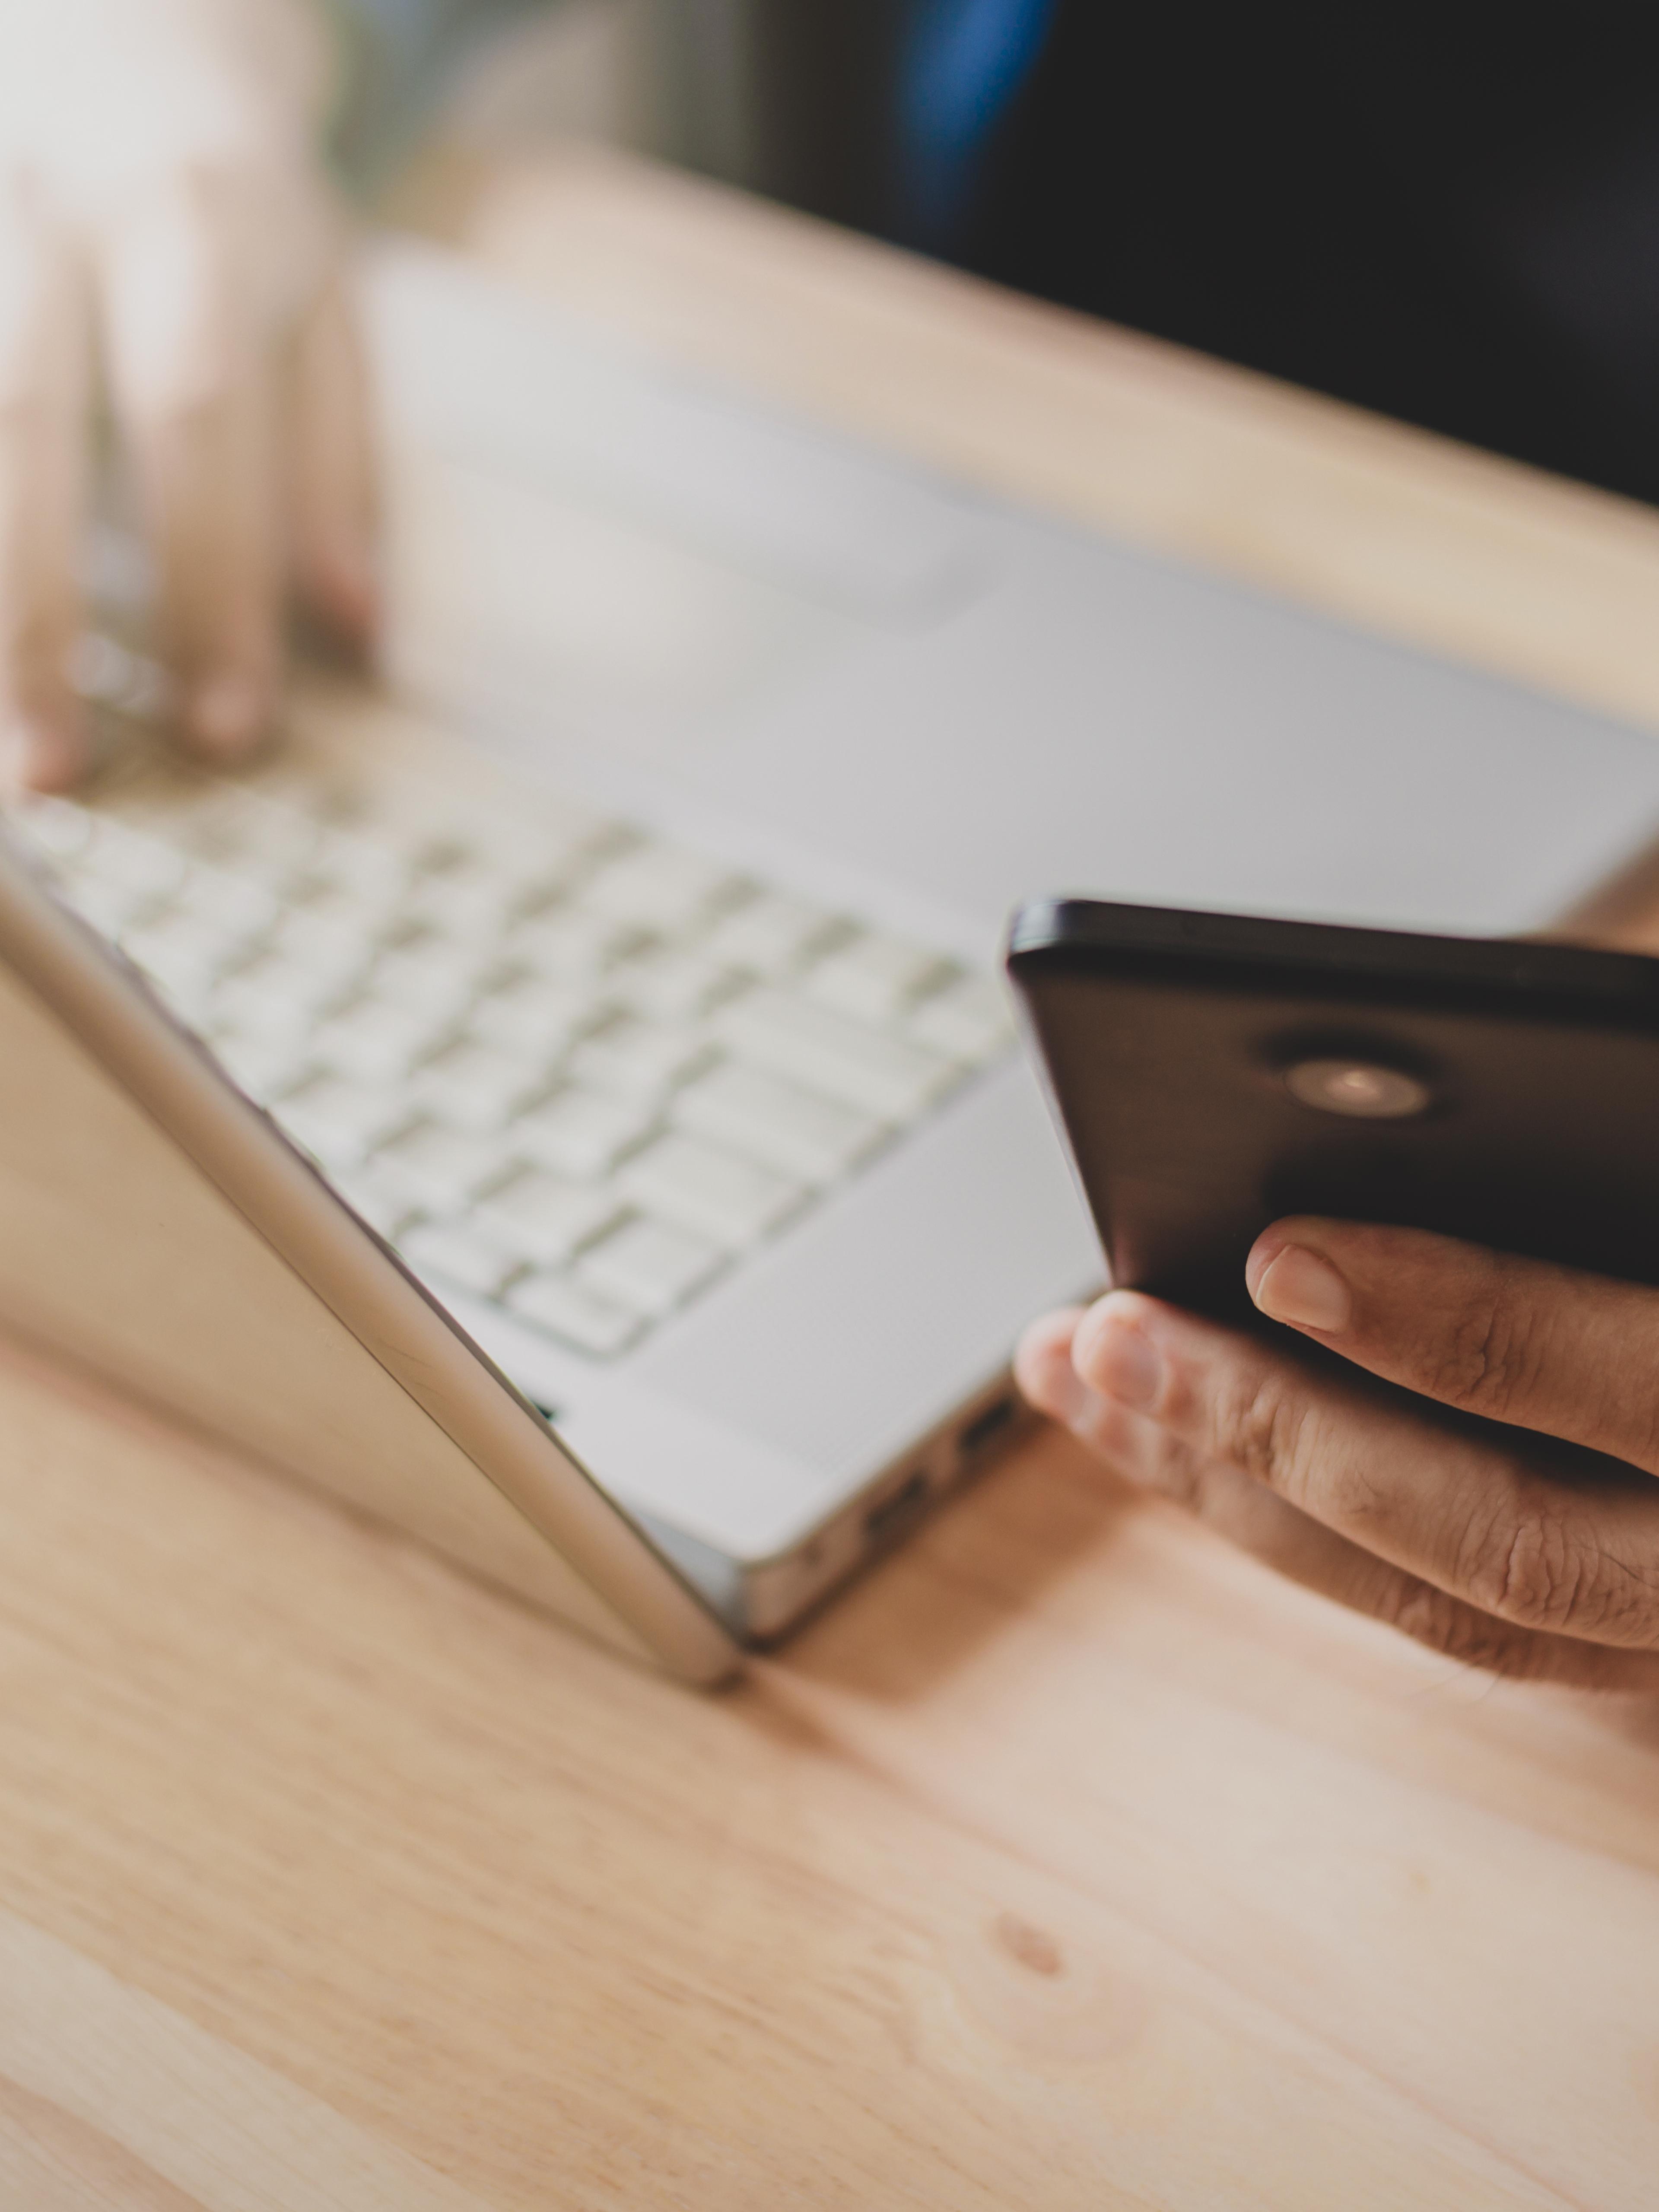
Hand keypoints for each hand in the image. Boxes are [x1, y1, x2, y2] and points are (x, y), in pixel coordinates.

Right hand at [0, 0, 374, 791]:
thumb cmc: (225, 175)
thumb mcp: (321, 290)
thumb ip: (338, 457)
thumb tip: (362, 628)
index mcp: (193, 220)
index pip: (198, 424)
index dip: (209, 584)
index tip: (226, 729)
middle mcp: (51, 201)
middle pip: (23, 422)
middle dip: (33, 613)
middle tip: (52, 774)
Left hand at [1016, 1219, 1658, 1686]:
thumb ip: (1604, 1242)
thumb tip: (1367, 1214)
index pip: (1636, 1384)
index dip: (1454, 1321)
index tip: (1280, 1258)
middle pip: (1501, 1540)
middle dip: (1273, 1435)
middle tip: (1099, 1338)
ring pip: (1456, 1604)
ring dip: (1246, 1496)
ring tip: (1092, 1388)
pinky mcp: (1644, 1668)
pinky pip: (1461, 1619)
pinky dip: (1311, 1538)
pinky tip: (1201, 1460)